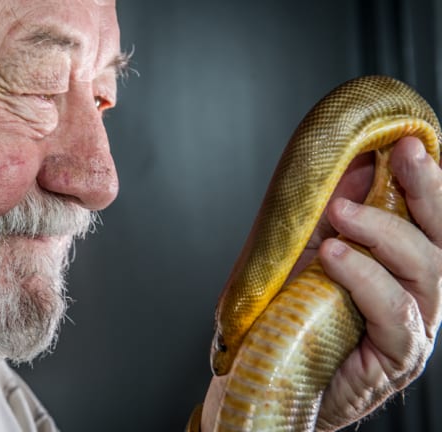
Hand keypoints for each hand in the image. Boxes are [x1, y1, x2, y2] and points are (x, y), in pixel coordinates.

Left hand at [312, 136, 441, 429]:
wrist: (274, 382)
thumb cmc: (295, 319)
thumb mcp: (313, 255)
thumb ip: (336, 218)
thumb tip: (352, 165)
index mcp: (406, 268)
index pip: (431, 219)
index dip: (427, 178)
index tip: (407, 140)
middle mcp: (421, 295)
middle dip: (427, 189)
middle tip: (402, 154)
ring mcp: (414, 328)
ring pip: (428, 271)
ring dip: (385, 232)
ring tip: (341, 213)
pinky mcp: (397, 359)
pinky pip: (394, 314)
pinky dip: (366, 279)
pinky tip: (334, 257)